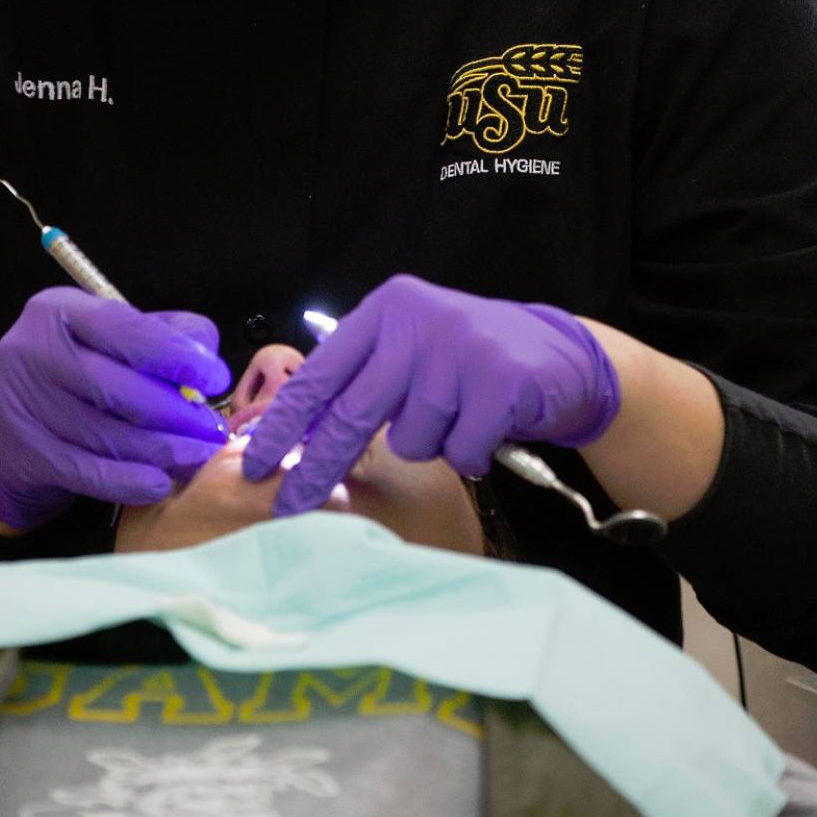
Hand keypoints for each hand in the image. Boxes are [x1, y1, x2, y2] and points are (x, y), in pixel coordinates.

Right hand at [0, 288, 231, 531]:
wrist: (17, 430)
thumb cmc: (81, 376)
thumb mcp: (116, 342)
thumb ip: (166, 336)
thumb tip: (206, 355)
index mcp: (59, 310)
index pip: (125, 328)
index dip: (177, 355)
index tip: (217, 378)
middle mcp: (33, 350)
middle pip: (118, 387)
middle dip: (176, 412)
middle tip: (213, 430)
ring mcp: (22, 404)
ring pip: (108, 434)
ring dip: (163, 450)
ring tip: (198, 456)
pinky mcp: (24, 454)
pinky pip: (88, 472)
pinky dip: (130, 481)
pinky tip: (160, 483)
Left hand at [236, 274, 618, 517]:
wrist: (561, 355)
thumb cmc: (472, 360)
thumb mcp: (413, 350)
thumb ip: (364, 379)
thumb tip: (297, 438)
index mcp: (386, 311)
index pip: (321, 373)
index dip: (283, 422)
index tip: (255, 460)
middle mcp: (417, 322)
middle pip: (351, 413)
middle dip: (318, 466)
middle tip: (290, 505)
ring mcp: (459, 349)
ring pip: (411, 439)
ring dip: (433, 443)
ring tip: (460, 415)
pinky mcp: (498, 381)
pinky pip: (459, 451)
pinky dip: (471, 453)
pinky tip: (489, 426)